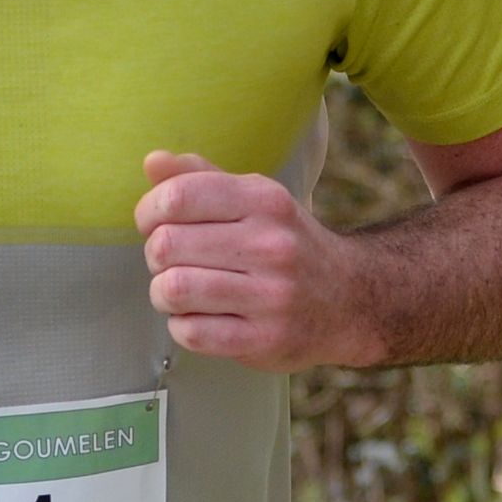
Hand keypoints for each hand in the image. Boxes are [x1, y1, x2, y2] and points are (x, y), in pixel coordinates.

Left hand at [135, 151, 371, 372]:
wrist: (352, 299)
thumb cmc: (287, 245)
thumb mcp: (255, 199)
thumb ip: (201, 178)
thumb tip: (153, 162)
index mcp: (264, 200)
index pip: (178, 196)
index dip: (149, 211)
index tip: (154, 222)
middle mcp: (271, 245)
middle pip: (167, 245)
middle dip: (155, 255)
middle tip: (171, 261)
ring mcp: (271, 295)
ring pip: (174, 289)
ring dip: (163, 293)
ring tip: (179, 291)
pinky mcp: (265, 339)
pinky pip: (191, 332)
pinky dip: (182, 326)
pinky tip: (200, 317)